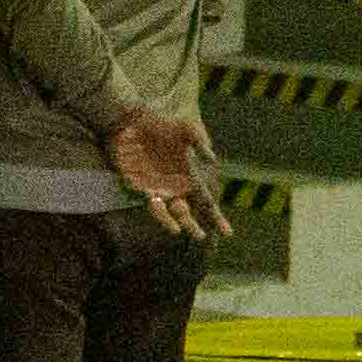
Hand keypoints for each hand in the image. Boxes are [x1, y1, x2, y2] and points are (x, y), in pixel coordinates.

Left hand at [110, 109, 227, 239]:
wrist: (132, 124)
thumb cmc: (161, 126)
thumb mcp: (186, 129)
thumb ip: (200, 141)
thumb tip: (212, 159)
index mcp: (190, 177)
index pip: (206, 202)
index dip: (216, 218)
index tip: (228, 233)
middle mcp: (175, 188)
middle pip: (192, 212)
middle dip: (201, 225)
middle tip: (209, 237)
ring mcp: (158, 190)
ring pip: (174, 213)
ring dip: (184, 223)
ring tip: (196, 234)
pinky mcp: (141, 188)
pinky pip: (155, 207)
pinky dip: (165, 217)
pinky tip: (172, 225)